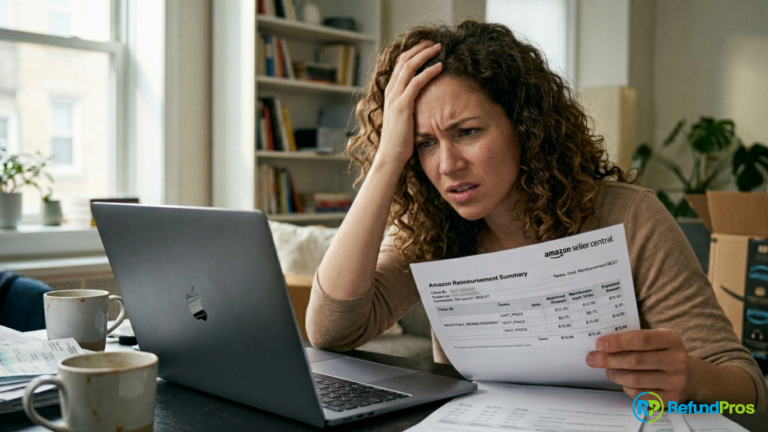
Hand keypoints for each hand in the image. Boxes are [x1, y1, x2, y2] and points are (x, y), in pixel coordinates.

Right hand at [376, 40, 442, 167]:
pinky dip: (428, 72)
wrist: (390, 156)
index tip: (427, 46)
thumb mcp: (404, 118)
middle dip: (420, 48)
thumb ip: (410, 106)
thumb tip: (423, 101)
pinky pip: (416, 82)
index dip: (413, 52)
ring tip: (439, 47)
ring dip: (425, 54)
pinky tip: (440, 66)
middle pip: (404, 60)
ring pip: (409, 67)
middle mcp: (390, 92)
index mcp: (390, 93)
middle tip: (435, 41)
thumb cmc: (400, 141)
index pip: (400, 65)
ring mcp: (395, 98)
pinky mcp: (402, 106)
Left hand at [586, 329, 692, 402]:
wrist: (690, 377)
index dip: (618, 342)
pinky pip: (640, 394)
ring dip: (615, 374)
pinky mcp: (670, 399)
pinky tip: (623, 381)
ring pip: (635, 379)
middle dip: (609, 359)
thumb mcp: (656, 340)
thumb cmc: (662, 354)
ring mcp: (675, 381)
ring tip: (607, 370)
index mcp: (671, 339)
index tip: (599, 344)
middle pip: (635, 360)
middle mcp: (677, 360)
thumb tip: (602, 344)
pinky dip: (626, 387)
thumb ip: (634, 339)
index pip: (641, 339)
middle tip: (592, 359)